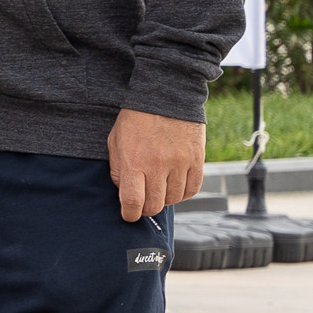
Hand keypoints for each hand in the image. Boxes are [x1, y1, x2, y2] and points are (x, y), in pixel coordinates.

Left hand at [109, 106, 202, 223]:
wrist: (165, 97)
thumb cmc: (135, 120)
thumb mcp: (115, 142)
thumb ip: (117, 169)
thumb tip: (124, 193)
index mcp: (133, 161)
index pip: (133, 201)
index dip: (130, 214)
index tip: (129, 215)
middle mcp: (158, 165)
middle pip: (154, 205)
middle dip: (146, 208)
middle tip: (143, 202)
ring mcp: (180, 163)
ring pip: (174, 199)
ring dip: (165, 200)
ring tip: (158, 189)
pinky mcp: (197, 160)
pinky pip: (192, 189)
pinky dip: (183, 193)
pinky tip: (175, 186)